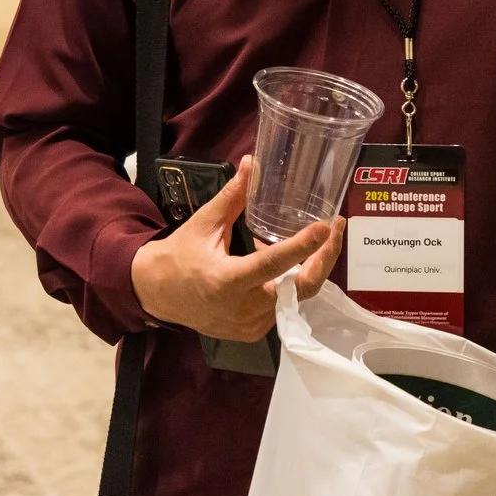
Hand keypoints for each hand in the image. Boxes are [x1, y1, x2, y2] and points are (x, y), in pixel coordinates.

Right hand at [130, 156, 341, 341]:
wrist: (159, 295)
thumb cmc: (181, 255)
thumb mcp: (204, 224)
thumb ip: (233, 197)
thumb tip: (253, 163)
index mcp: (226, 281)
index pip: (272, 264)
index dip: (301, 247)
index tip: (324, 228)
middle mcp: (243, 308)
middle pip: (298, 287)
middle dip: (323, 259)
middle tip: (335, 229)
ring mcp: (250, 325)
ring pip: (295, 298)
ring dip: (309, 269)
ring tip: (320, 240)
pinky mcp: (254, 332)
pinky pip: (284, 307)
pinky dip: (292, 285)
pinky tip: (295, 263)